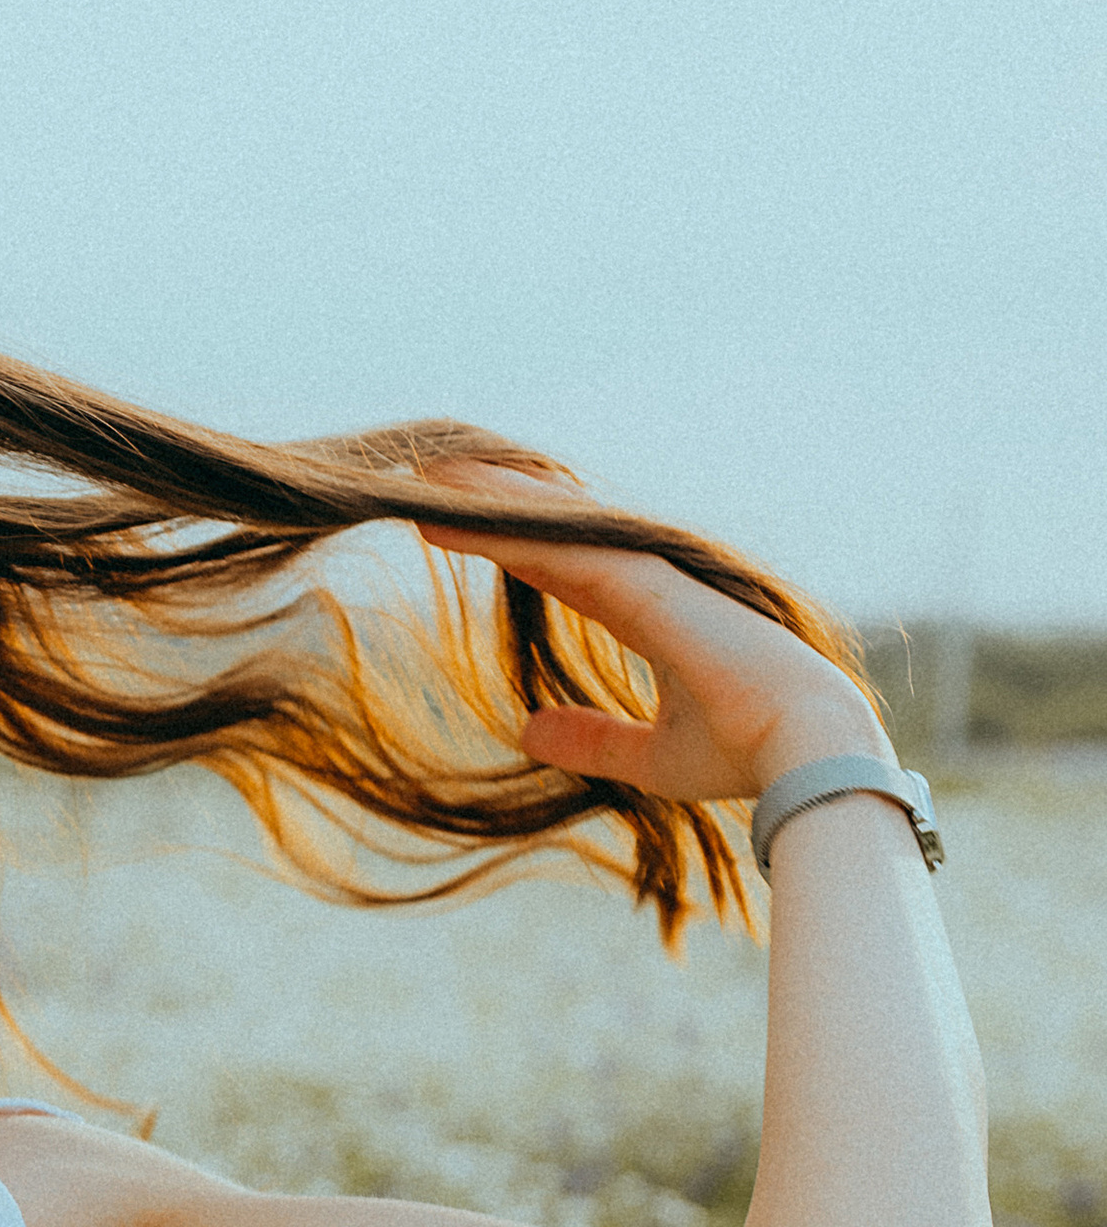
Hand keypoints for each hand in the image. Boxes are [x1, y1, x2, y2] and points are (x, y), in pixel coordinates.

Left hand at [415, 461, 891, 803]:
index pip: (561, 567)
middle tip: (427, 471)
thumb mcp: (648, 756)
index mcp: (650, 612)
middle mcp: (645, 581)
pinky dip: (501, 527)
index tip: (451, 524)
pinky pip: (555, 548)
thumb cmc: (744, 753)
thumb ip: (593, 738)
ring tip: (424, 470)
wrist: (803, 754)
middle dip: (493, 499)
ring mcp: (646, 575)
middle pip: (551, 528)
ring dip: (486, 497)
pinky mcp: (644, 584)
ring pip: (549, 524)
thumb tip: (530, 731)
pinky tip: (448, 508)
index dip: (508, 543)